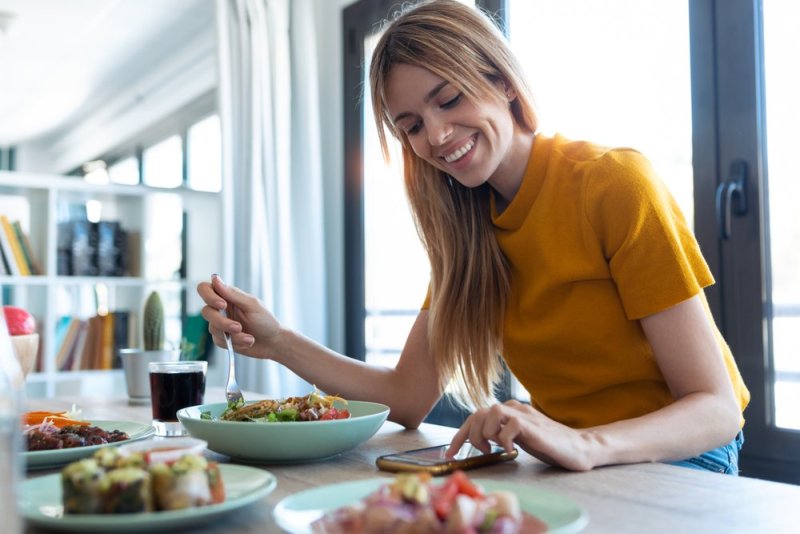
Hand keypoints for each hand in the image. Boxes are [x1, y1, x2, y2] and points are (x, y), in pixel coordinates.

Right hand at [197, 275, 280, 358]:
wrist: (273, 343)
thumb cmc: (266, 321)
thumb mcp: (252, 305)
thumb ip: (232, 293)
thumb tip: (215, 278)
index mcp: (228, 296)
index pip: (205, 289)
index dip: (208, 296)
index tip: (222, 305)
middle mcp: (221, 309)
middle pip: (206, 312)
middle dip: (223, 322)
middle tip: (238, 327)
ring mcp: (220, 324)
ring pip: (213, 328)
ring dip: (233, 336)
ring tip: (250, 338)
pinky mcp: (221, 339)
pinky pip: (219, 341)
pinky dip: (235, 343)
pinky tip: (247, 342)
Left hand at [446, 400, 594, 470]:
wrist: (579, 448)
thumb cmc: (548, 445)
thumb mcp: (518, 439)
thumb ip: (501, 434)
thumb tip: (479, 440)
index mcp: (507, 412)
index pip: (475, 417)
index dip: (459, 435)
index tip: (450, 454)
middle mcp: (513, 408)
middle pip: (478, 413)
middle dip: (469, 436)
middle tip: (480, 453)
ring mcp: (523, 414)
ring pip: (491, 412)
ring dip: (486, 434)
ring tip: (495, 449)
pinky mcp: (533, 425)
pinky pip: (510, 426)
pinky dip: (505, 440)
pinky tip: (512, 452)